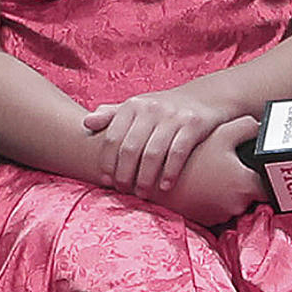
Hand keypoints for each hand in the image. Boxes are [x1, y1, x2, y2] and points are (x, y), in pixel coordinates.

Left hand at [82, 86, 242, 193]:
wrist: (206, 97)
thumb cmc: (163, 109)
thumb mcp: (137, 107)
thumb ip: (111, 115)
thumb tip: (86, 122)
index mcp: (132, 105)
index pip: (112, 137)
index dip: (106, 162)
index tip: (105, 180)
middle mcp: (150, 109)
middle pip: (130, 148)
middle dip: (124, 174)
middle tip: (123, 190)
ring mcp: (173, 116)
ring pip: (153, 153)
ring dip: (145, 178)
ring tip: (141, 193)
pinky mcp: (194, 125)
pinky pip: (178, 153)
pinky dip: (169, 172)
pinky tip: (164, 187)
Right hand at [156, 117, 264, 226]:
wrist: (154, 182)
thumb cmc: (190, 158)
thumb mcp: (220, 135)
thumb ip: (245, 128)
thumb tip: (260, 126)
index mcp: (247, 184)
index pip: (271, 185)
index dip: (266, 175)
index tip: (257, 168)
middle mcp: (239, 204)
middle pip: (252, 196)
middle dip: (244, 184)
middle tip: (230, 169)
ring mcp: (222, 216)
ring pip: (234, 204)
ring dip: (227, 194)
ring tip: (213, 178)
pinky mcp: (206, 222)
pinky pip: (217, 211)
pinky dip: (213, 202)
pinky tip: (202, 188)